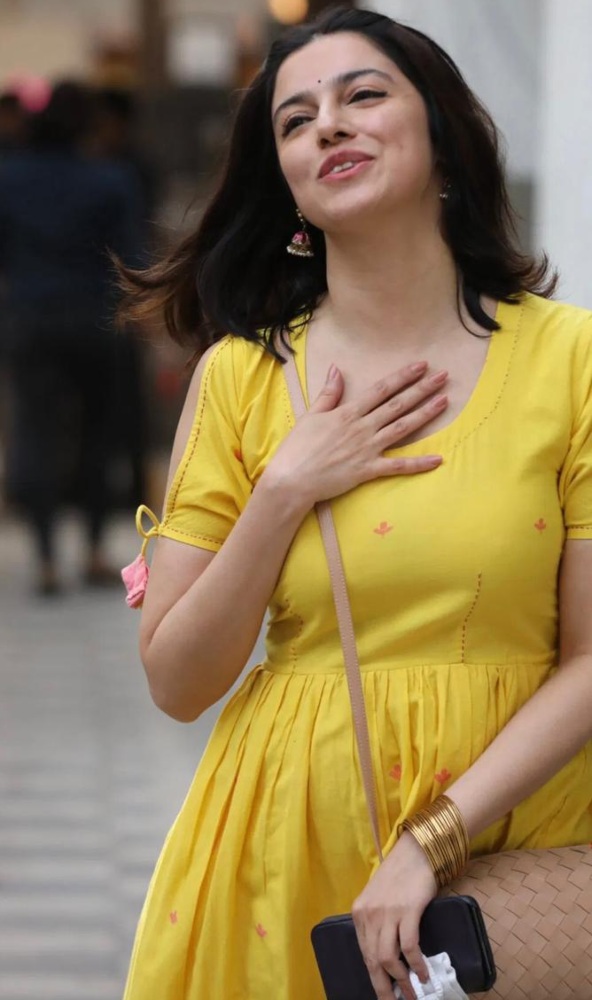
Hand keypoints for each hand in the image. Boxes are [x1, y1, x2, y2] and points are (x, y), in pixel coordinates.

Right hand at [264, 362, 447, 508]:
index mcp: (348, 413)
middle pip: (398, 405)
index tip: (421, 365)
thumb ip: (328, 393)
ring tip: (444, 402)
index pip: (381, 390)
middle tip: (443, 377)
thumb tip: (336, 369)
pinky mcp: (368, 470)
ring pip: (402, 428)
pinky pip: (397, 466)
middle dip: (422, 389)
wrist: (291, 479)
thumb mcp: (311, 415)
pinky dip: (418, 463)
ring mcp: (367, 449)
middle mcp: (362, 427)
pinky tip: (437, 459)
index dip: (403, 376)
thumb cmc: (297, 448)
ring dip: (425, 414)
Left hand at [352, 832, 437, 999]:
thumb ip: (378, 922)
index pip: (364, 953)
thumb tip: (387, 956)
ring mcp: (387, 913)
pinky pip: (409, 947)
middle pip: (373, 960)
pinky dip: (416, 965)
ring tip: (414, 993)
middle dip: (384, 988)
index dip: (375, 977)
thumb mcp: (379, 899)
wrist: (416, 852)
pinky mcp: (407, 910)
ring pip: (388, 959)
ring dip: (401, 981)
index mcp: (359, 913)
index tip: (385, 992)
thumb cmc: (400, 875)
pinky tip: (424, 974)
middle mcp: (369, 914)